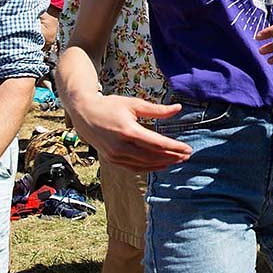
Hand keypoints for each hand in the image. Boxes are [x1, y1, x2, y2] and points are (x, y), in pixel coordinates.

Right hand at [64, 92, 191, 171]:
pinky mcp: (112, 160)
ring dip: (163, 163)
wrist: (84, 114)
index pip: (157, 143)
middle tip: (187, 155)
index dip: (174, 147)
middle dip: (172, 157)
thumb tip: (178, 108)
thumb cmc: (110, 106)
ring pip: (144, 164)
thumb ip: (157, 109)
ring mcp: (115, 155)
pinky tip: (161, 165)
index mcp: (127, 130)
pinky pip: (133, 168)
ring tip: (177, 160)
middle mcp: (120, 146)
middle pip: (152, 156)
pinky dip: (149, 168)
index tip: (188, 148)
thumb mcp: (134, 104)